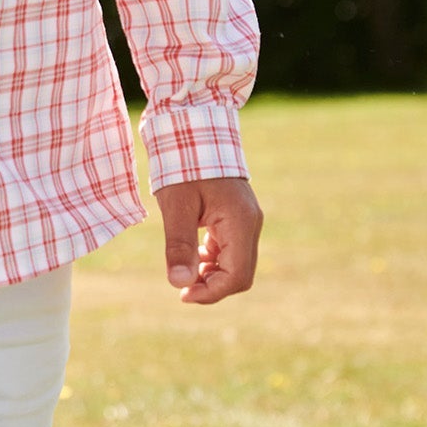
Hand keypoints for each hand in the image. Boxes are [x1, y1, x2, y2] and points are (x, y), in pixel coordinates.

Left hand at [155, 177, 261, 304]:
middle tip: (182, 287)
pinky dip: (213, 259)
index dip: (212, 292)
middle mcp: (250, 223)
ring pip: (237, 264)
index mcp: (240, 221)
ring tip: (184, 269)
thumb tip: (180, 285)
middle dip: (212, 286)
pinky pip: (232, 249)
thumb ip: (179, 246)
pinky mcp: (238, 218)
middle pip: (240, 274)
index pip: (237, 275)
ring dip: (212, 273)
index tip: (183, 295)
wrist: (192, 132)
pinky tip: (193, 254)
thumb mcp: (176, 206)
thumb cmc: (182, 166)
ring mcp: (247, 220)